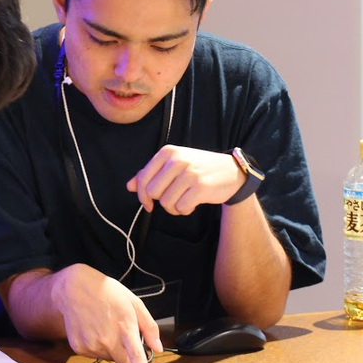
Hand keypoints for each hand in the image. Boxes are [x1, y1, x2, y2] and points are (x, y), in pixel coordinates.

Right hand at [51, 264, 161, 362]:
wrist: (74, 289)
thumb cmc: (107, 293)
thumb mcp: (134, 303)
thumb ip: (149, 327)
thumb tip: (157, 348)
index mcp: (125, 327)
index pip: (136, 357)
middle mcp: (108, 339)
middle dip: (128, 359)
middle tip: (124, 339)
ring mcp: (92, 345)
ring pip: (109, 359)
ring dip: (111, 349)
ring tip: (105, 327)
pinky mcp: (79, 348)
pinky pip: (94, 355)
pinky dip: (97, 347)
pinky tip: (93, 329)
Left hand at [127, 145, 244, 215]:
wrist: (231, 171)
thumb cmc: (199, 169)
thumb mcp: (174, 164)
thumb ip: (151, 174)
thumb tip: (130, 186)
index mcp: (167, 152)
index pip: (143, 178)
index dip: (142, 195)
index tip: (149, 203)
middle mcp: (177, 160)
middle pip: (152, 192)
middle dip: (161, 201)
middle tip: (174, 199)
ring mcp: (189, 173)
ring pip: (166, 202)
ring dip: (174, 208)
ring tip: (185, 200)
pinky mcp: (200, 187)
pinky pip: (181, 207)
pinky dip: (185, 210)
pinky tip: (193, 203)